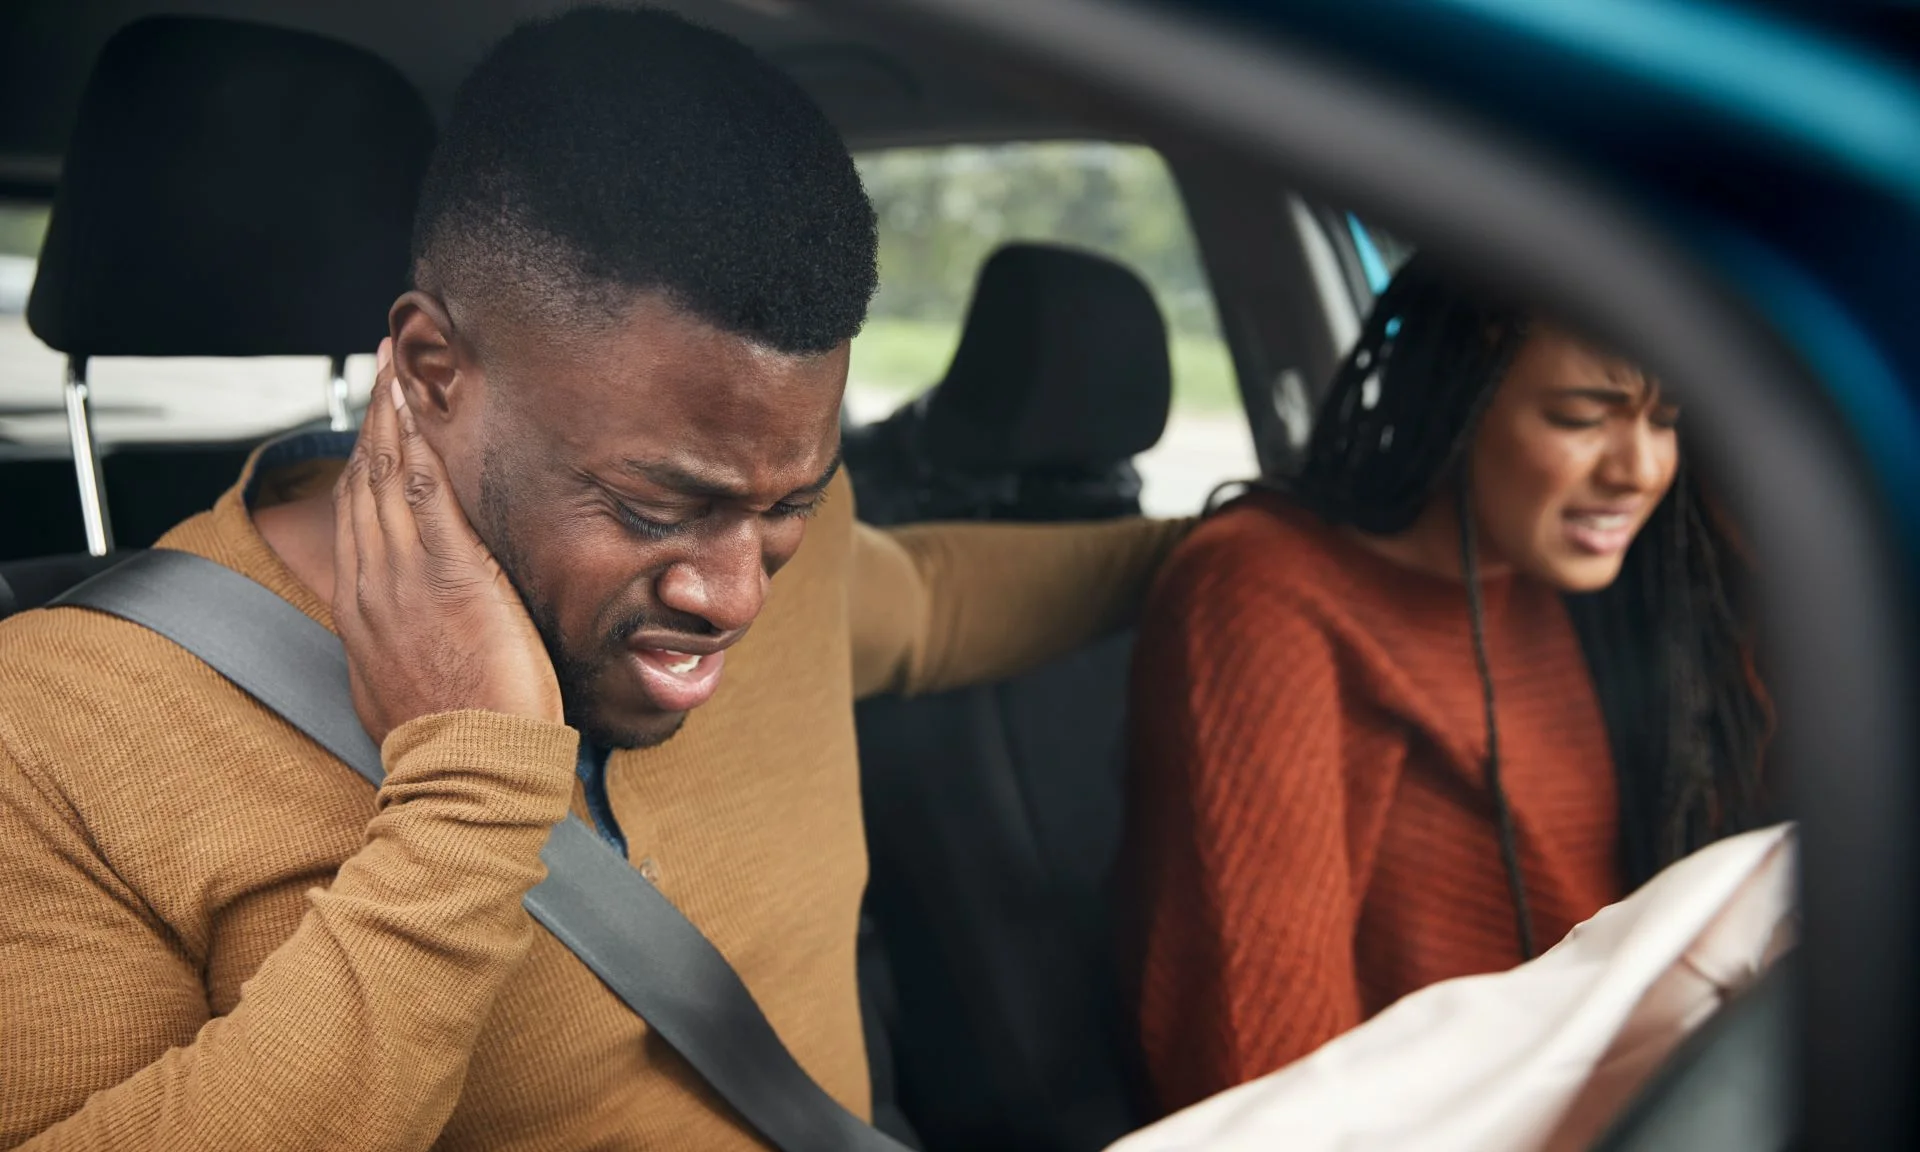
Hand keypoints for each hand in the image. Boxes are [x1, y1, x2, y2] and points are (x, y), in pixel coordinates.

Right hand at [332, 340, 563, 744]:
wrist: (466, 769)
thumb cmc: (451, 744)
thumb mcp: (403, 691)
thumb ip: (401, 651)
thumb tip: (408, 641)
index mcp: (363, 612)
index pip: (357, 521)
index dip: (363, 467)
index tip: (373, 431)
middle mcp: (373, 584)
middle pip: (364, 485)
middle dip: (372, 423)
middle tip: (379, 370)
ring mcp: (405, 575)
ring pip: (389, 476)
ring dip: (391, 414)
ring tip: (393, 364)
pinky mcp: (450, 571)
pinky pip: (427, 490)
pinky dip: (418, 442)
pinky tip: (416, 405)